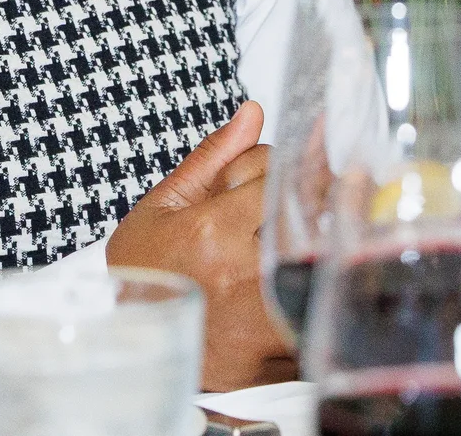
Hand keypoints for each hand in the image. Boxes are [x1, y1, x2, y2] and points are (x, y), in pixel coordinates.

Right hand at [105, 101, 296, 390]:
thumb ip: (212, 159)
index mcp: (211, 229)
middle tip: (326, 186)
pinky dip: (320, 285)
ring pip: (322, 256)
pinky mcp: (282, 347)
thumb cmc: (143, 273)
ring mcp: (265, 313)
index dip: (281, 166)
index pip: (276, 174)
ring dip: (322, 239)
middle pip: (306, 213)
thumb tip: (252, 113)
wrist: (134, 345)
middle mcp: (242, 270)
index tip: (281, 168)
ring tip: (311, 232)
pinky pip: (319, 304)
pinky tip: (307, 276)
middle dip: (313, 195)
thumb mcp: (163, 207)